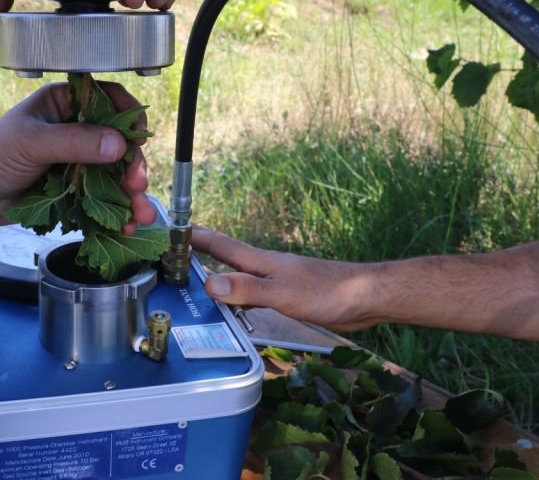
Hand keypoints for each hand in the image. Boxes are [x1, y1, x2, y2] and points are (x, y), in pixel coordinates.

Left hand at [0, 83, 155, 231]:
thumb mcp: (33, 142)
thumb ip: (76, 142)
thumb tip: (119, 145)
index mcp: (64, 105)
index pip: (108, 100)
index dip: (128, 116)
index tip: (138, 138)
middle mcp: (75, 130)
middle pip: (118, 144)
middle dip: (132, 167)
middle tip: (137, 185)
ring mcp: (75, 162)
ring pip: (113, 176)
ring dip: (130, 196)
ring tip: (140, 216)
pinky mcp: (71, 190)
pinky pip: (100, 200)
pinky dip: (114, 214)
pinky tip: (125, 227)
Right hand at [193, 227, 380, 331]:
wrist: (365, 297)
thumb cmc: (328, 292)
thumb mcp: (282, 293)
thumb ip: (248, 289)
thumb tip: (210, 284)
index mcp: (261, 261)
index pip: (221, 245)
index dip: (196, 237)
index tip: (173, 230)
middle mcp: (266, 268)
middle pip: (227, 259)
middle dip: (201, 254)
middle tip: (175, 256)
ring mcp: (278, 281)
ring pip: (240, 277)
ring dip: (219, 278)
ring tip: (196, 284)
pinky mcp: (289, 296)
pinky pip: (254, 294)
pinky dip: (239, 299)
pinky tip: (236, 308)